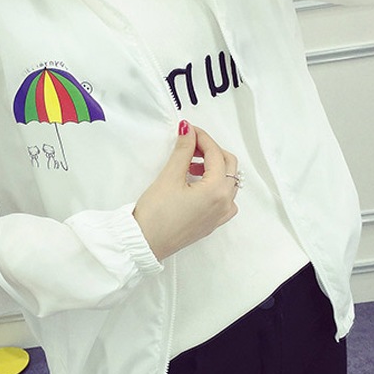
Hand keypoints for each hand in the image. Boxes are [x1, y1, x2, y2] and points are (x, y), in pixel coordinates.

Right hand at [133, 122, 238, 260]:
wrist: (145, 243)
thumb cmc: (155, 217)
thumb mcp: (169, 177)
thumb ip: (183, 150)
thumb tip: (189, 132)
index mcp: (216, 191)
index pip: (215, 154)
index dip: (202, 137)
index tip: (189, 130)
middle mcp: (224, 203)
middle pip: (228, 165)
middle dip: (211, 150)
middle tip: (191, 144)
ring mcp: (220, 215)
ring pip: (228, 181)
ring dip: (214, 167)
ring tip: (190, 164)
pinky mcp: (212, 223)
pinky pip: (225, 198)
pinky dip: (215, 185)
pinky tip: (197, 184)